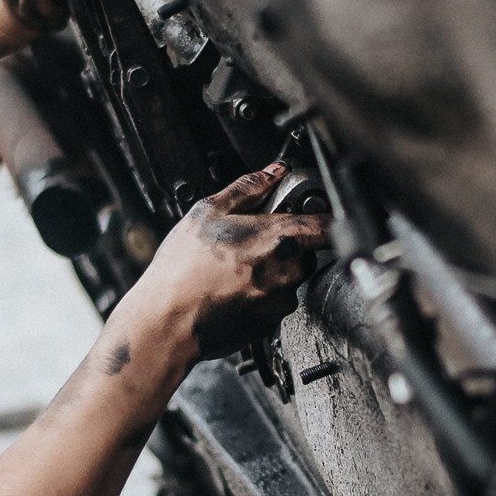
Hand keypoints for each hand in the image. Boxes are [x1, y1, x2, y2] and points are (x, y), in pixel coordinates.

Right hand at [122, 163, 330, 361]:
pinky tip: (231, 289)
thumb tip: (273, 172)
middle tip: (250, 241)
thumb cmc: (182, 270)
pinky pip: (275, 301)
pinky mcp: (272, 324)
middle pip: (306, 251)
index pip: (328, 224)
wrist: (167, 321)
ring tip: (234, 269)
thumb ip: (248, 187)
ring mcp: (281, 301)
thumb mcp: (208, 212)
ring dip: (271, 271)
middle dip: (285, 245)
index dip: (323, 215)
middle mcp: (288, 272)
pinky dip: (260, 294)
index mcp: (279, 238)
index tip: (311, 213)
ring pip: (290, 278)